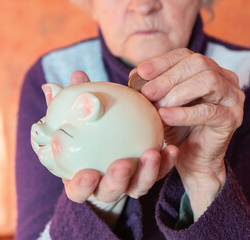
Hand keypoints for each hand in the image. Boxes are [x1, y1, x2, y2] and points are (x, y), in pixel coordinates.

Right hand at [62, 71, 177, 203]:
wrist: (105, 146)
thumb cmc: (86, 135)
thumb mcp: (76, 119)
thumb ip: (70, 104)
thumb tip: (66, 79)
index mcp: (81, 180)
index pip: (77, 190)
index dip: (81, 186)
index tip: (88, 174)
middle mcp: (104, 186)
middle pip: (109, 192)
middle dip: (116, 181)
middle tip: (123, 164)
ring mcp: (127, 184)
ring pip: (137, 187)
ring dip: (146, 172)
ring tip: (152, 153)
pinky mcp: (147, 176)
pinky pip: (158, 174)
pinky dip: (165, 163)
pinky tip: (171, 147)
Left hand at [137, 48, 244, 219]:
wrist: (189, 156)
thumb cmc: (174, 127)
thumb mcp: (158, 103)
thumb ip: (150, 88)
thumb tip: (133, 74)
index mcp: (205, 69)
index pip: (183, 55)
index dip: (161, 62)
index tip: (141, 72)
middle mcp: (223, 78)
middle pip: (197, 63)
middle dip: (167, 77)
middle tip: (146, 93)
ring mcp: (231, 97)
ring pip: (207, 81)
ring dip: (177, 92)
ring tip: (157, 106)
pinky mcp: (231, 118)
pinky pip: (208, 111)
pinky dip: (183, 113)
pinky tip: (165, 116)